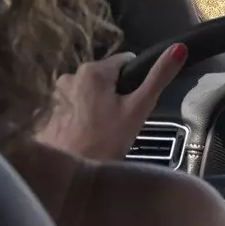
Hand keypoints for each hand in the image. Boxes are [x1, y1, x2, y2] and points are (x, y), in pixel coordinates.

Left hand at [34, 46, 187, 160]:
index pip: (126, 62)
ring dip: (97, 108)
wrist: (66, 176)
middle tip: (121, 122)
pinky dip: (79, 119)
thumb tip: (179, 48)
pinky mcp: (45, 114)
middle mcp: (69, 76)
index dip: (136, 82)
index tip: (134, 104)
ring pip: (88, 95)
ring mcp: (54, 96)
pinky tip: (85, 138)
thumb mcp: (139, 108)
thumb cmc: (105, 142)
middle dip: (115, 96)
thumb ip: (159, 76)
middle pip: (105, 79)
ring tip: (103, 133)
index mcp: (93, 71)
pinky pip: (71, 109)